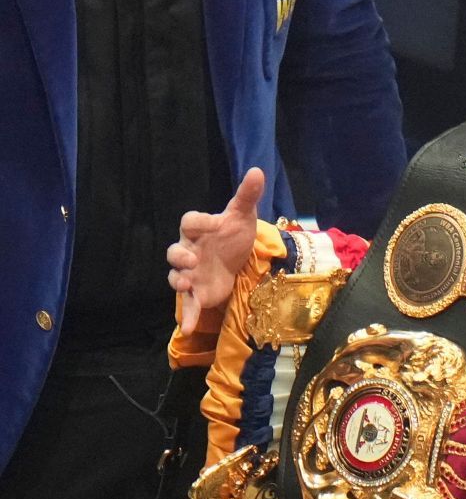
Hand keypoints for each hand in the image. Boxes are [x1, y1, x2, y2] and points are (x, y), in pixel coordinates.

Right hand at [167, 168, 264, 334]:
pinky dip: (186, 315)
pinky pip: (187, 304)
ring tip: (187, 285)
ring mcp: (190, 273)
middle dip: (179, 256)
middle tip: (193, 259)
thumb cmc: (235, 235)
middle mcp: (189, 250)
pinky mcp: (196, 293)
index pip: (190, 221)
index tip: (214, 222)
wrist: (238, 259)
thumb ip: (248, 195)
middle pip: (173, 251)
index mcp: (199, 229)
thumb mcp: (244, 216)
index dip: (200, 221)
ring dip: (178, 281)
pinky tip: (187, 327)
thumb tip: (257, 170)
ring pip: (175, 276)